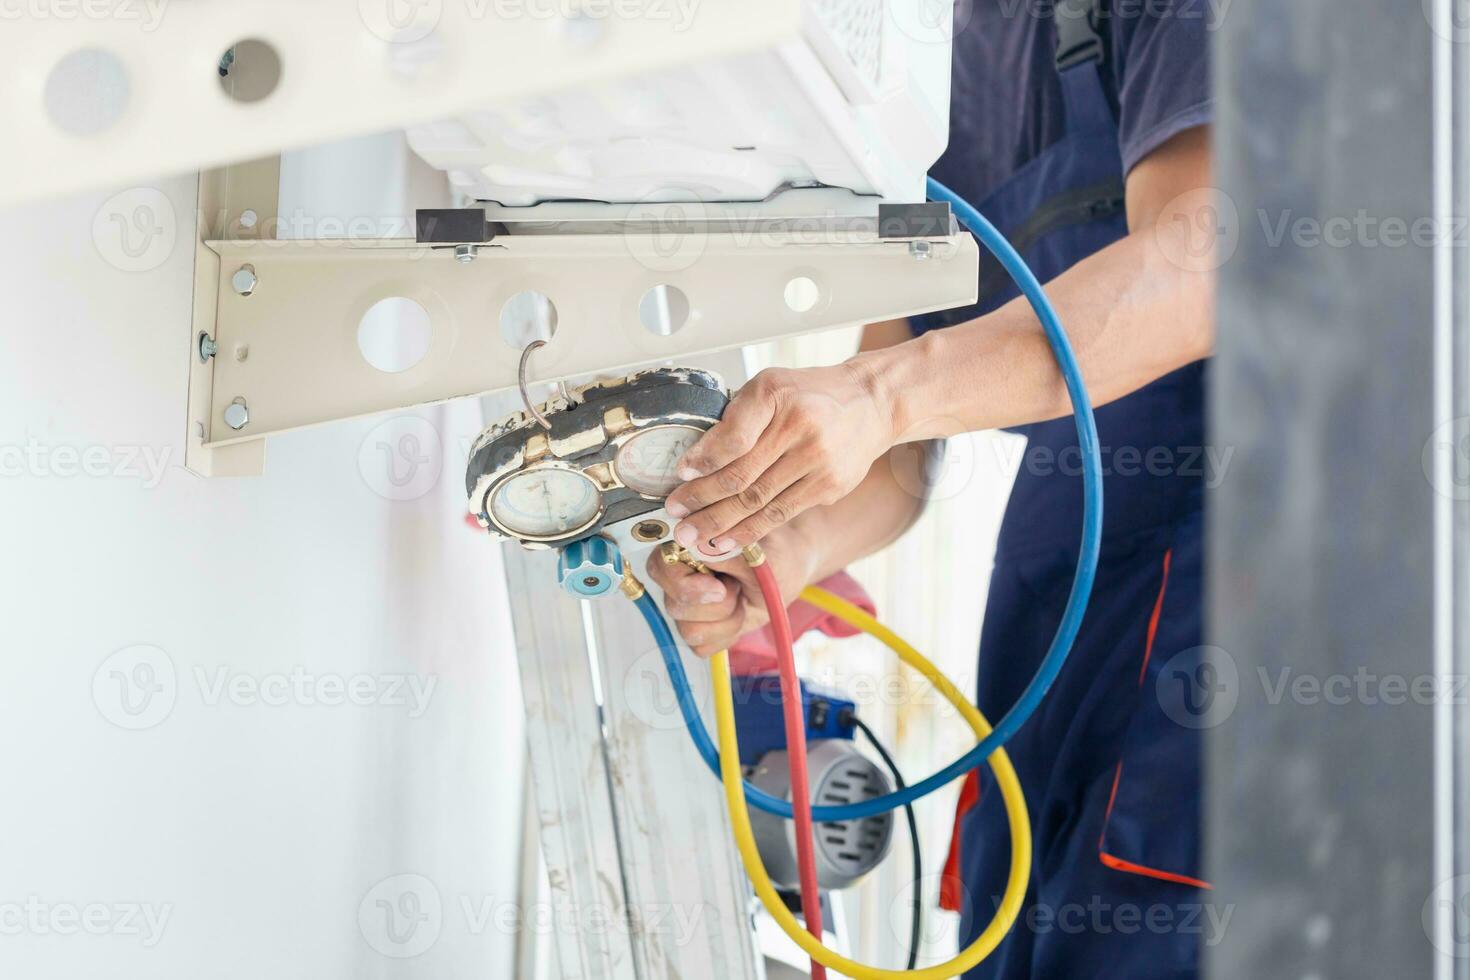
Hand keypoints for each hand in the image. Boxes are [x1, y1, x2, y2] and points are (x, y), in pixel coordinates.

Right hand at [644, 523, 819, 656]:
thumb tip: (699, 548)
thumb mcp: (753, 551)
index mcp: (682, 548)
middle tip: (739, 588)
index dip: (685, 584)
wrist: (786, 572)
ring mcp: (685, 606)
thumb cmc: (770, 554)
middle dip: (716, 605)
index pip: (659, 568)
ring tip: (742, 598)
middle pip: (674, 605)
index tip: (719, 587)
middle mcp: (677, 577)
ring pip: (688, 630)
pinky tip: (738, 615)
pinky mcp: (697, 629)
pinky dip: (727, 634)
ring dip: (726, 619)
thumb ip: (724, 551)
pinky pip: (702, 646)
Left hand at [665, 360, 896, 555]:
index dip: (704, 460)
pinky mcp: (829, 487)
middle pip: (742, 476)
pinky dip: (751, 530)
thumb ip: (736, 417)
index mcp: (776, 396)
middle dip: (702, 501)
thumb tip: (696, 460)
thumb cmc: (810, 394)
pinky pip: (781, 514)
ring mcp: (818, 461)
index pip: (734, 438)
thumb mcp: (769, 387)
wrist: (870, 404)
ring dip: (721, 524)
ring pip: (759, 502)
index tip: (681, 475)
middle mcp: (800, 428)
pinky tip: (728, 540)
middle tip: (677, 518)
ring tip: (693, 537)